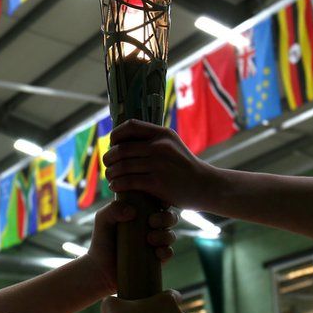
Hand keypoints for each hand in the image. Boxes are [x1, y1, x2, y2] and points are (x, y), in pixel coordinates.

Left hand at [85, 200, 178, 294]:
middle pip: (169, 218)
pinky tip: (157, 252)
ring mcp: (156, 243)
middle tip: (152, 221)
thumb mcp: (103, 219)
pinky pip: (168, 254)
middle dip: (166, 217)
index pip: (159, 202)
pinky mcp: (156, 260)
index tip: (160, 203)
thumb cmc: (102, 239)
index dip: (164, 200)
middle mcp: (152, 227)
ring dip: (165, 235)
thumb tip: (132, 211)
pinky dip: (166, 251)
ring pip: (170, 235)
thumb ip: (113, 209)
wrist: (101, 268)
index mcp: (142, 213)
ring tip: (149, 238)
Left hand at [103, 120, 220, 210]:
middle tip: (107, 165)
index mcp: (162, 134)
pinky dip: (117, 184)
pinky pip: (128, 181)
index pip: (130, 126)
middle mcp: (160, 146)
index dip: (116, 135)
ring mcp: (158, 164)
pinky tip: (115, 187)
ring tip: (110, 177)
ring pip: (122, 166)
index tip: (113, 145)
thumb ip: (154, 141)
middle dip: (109, 158)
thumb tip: (126, 140)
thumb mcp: (173, 145)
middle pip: (122, 148)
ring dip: (111, 173)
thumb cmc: (185, 168)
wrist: (206, 186)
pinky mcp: (158, 182)